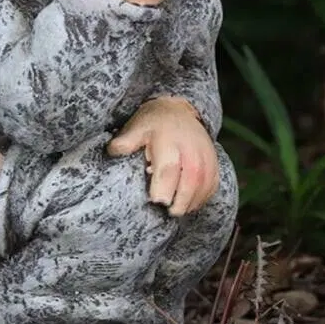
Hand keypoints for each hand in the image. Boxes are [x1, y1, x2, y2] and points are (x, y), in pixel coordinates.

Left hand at [107, 96, 218, 215]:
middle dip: (182, 199)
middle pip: (191, 178)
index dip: (164, 187)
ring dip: (194, 201)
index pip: (169, 167)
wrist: (178, 110)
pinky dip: (204, 196)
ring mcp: (205, 154)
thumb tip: (112, 150)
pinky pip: (212, 182)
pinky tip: (191, 205)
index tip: (157, 201)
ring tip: (180, 212)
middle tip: (171, 213)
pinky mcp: (213, 161)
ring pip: (205, 182)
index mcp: (168, 140)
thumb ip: (125, 141)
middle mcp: (190, 147)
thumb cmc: (153, 123)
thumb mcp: (136, 127)